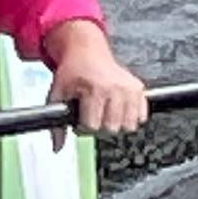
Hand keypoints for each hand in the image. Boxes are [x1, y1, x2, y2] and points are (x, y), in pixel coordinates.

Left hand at [41, 19, 150, 134]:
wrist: (86, 51)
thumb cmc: (72, 72)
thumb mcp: (57, 94)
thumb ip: (56, 124)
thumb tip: (57, 148)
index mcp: (94, 89)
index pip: (92, 127)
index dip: (83, 128)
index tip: (79, 119)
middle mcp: (115, 88)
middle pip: (111, 129)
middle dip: (100, 128)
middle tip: (92, 116)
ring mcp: (129, 88)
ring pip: (129, 126)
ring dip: (116, 125)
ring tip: (105, 115)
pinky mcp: (139, 88)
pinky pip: (141, 117)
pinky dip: (130, 118)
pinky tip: (117, 111)